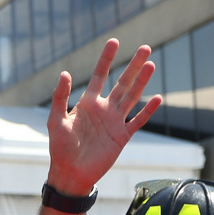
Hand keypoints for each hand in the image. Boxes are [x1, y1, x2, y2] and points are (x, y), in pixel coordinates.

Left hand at [46, 39, 161, 196]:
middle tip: (145, 47)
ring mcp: (114, 122)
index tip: (114, 41)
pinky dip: (147, 110)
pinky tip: (157, 98)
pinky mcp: (122, 137)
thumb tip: (65, 73)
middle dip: (133, 65)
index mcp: (88, 103)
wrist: (70, 173)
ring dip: (142, 82)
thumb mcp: (56, 121)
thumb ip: (60, 98)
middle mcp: (104, 109)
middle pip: (122, 82)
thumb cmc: (60, 148)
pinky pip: (137, 121)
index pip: (100, 76)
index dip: (106, 59)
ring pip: (132, 97)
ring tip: (151, 64)